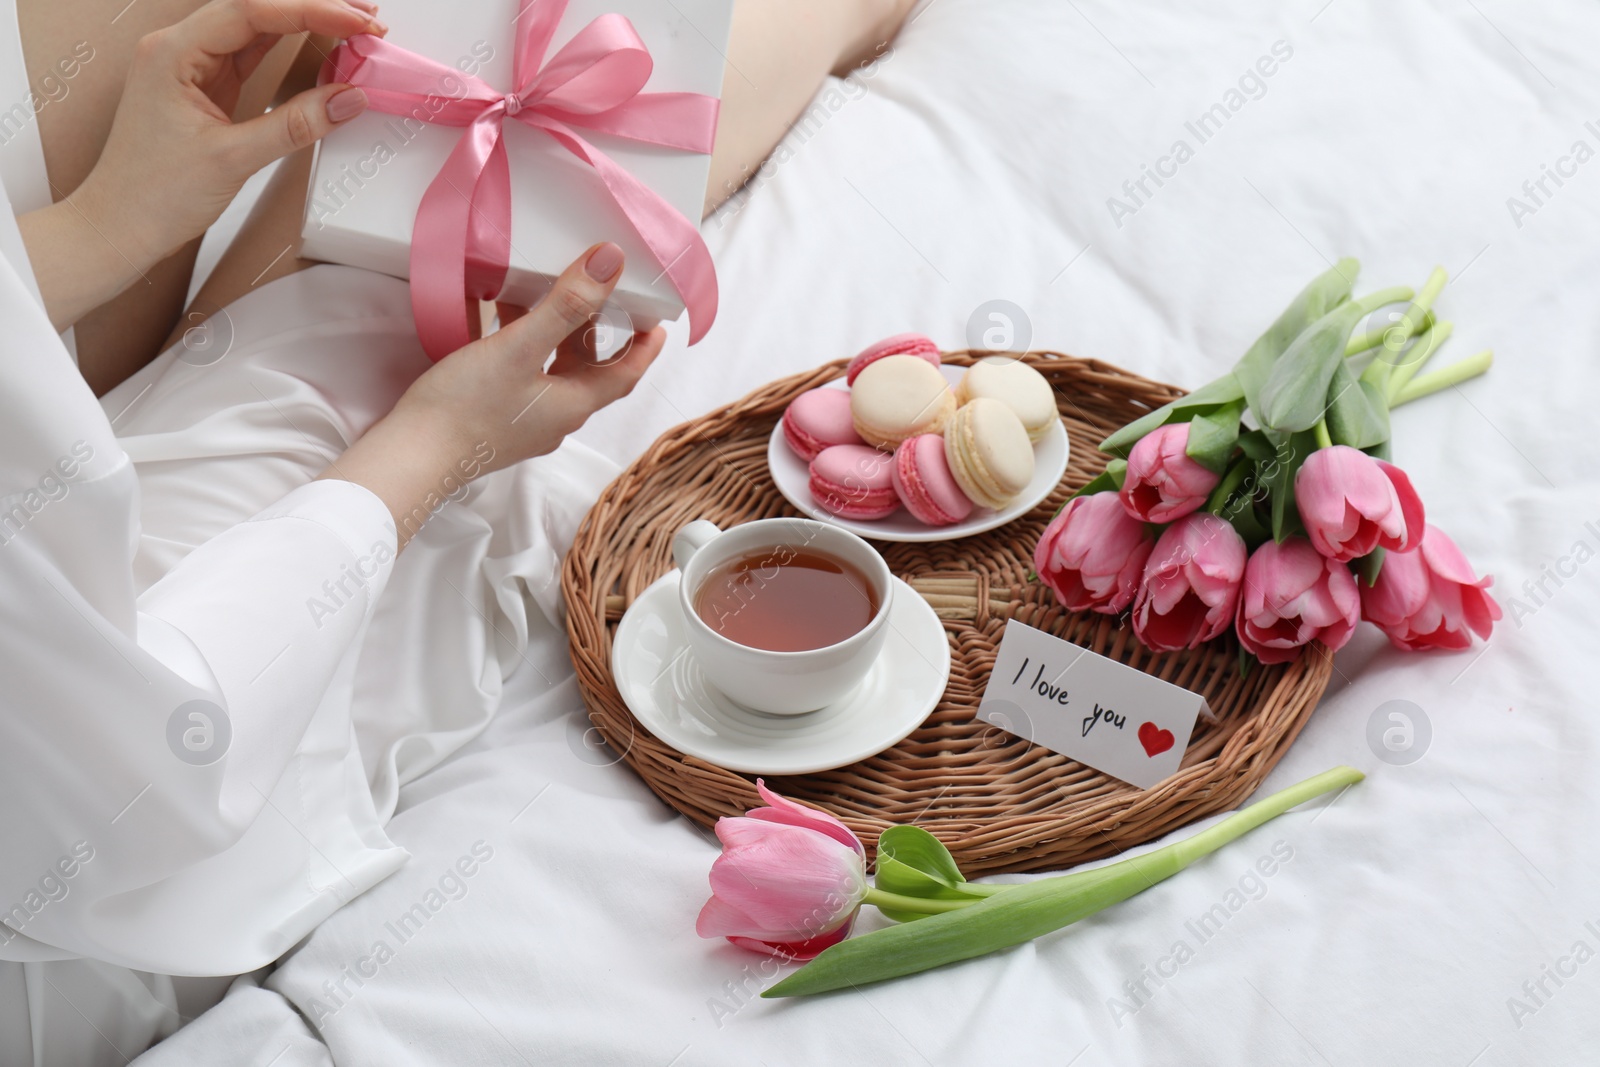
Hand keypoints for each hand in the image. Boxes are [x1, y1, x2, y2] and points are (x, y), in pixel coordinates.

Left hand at [75, 0, 382, 266]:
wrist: (120, 225)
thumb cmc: (152, 193)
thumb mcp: (233, 158)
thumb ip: (295, 125)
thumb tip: (346, 99)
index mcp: (174, 52)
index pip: (252, 11)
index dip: (310, 11)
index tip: (355, 20)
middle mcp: (179, 49)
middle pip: (257, 10)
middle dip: (313, 9)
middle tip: (365, 16)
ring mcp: (192, 67)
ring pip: (256, 30)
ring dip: (305, 25)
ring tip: (351, 27)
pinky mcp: (204, 88)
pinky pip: (252, 56)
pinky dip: (288, 52)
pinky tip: (318, 50)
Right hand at [324, 243, 666, 547]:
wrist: (411, 456)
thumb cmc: (467, 408)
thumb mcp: (520, 347)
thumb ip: (566, 305)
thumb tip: (610, 263)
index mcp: (572, 404)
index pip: (625, 375)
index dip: (644, 348)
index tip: (657, 323)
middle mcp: (554, 417)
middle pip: (587, 369)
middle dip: (595, 331)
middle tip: (599, 295)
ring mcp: (522, 420)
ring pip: (551, 368)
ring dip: (553, 332)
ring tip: (543, 292)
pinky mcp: (493, 417)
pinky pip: (519, 373)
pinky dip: (519, 343)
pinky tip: (496, 317)